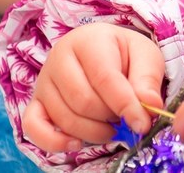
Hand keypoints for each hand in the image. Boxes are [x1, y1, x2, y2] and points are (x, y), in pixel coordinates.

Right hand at [21, 22, 164, 152]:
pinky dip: (54, 142)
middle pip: (83, 101)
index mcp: (89, 41)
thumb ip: (147, 81)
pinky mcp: (36, 102)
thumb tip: (149, 105)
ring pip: (65, 118)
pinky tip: (76, 143)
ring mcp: (44, 81)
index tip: (142, 123)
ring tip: (110, 124)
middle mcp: (59, 58)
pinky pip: (33, 127)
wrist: (102, 51)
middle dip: (109, 117)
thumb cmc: (124, 55)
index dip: (125, 105)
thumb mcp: (145, 57)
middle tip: (124, 117)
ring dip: (93, 131)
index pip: (104, 78)